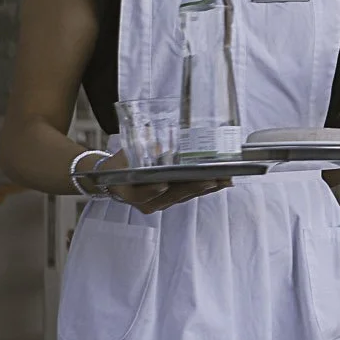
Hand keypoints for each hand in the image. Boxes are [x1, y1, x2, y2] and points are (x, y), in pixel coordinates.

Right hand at [97, 150, 229, 214]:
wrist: (114, 177)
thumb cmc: (121, 163)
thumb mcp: (125, 153)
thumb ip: (141, 148)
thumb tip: (154, 136)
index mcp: (129, 191)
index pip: (142, 193)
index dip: (153, 189)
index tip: (164, 184)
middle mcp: (146, 202)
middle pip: (171, 196)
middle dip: (194, 187)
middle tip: (213, 178)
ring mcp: (159, 204)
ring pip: (184, 197)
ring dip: (206, 188)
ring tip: (225, 179)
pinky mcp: (170, 201)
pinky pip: (188, 196)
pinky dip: (204, 189)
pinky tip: (221, 183)